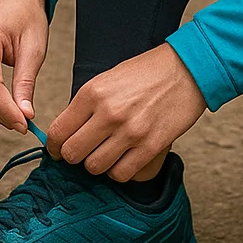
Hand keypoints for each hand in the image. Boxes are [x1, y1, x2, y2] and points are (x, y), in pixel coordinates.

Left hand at [46, 43, 206, 180]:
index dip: (55, 147)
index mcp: (93, 92)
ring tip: (108, 152)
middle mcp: (109, 113)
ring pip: (95, 168)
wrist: (188, 69)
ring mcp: (131, 132)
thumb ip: (86, 106)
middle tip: (84, 152)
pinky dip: (120, 171)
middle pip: (73, 154)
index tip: (59, 150)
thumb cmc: (147, 72)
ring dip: (98, 164)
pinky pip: (122, 174)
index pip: (58, 132)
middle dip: (75, 157)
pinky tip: (125, 158)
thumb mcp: (108, 79)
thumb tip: (66, 134)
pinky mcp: (151, 146)